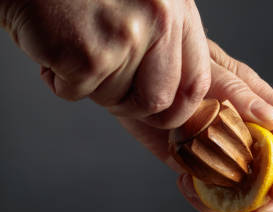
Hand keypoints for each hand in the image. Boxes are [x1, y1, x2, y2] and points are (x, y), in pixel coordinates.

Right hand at [0, 0, 210, 128]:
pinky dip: (58, 79)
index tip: (160, 114)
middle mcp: (159, 19)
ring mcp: (125, 37)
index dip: (177, 109)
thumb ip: (165, 43)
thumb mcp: (140, 4)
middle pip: (158, 101)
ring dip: (88, 85)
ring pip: (114, 100)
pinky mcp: (89, 55)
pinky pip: (77, 93)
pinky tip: (52, 44)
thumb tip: (178, 102)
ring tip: (74, 44)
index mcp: (176, 7)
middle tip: (105, 82)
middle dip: (130, 104)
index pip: (196, 82)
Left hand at [180, 41, 272, 211]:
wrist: (140, 80)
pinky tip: (182, 182)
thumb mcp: (209, 71)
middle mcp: (253, 139)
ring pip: (251, 196)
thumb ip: (238, 94)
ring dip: (235, 208)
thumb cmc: (179, 63)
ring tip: (207, 198)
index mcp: (265, 111)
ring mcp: (230, 159)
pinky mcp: (205, 171)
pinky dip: (202, 200)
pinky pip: (214, 198)